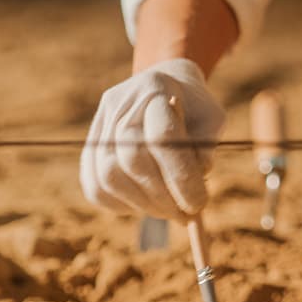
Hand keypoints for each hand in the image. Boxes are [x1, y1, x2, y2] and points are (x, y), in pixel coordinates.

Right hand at [80, 59, 224, 219]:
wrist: (166, 86)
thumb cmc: (195, 107)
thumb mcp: (212, 119)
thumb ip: (205, 148)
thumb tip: (195, 184)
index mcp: (155, 89)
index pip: (162, 138)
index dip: (181, 177)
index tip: (199, 204)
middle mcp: (120, 105)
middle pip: (132, 160)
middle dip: (162, 196)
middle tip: (186, 215)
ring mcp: (99, 125)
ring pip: (109, 176)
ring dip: (143, 204)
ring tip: (170, 212)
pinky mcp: (89, 147)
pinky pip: (95, 186)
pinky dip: (121, 205)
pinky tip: (146, 205)